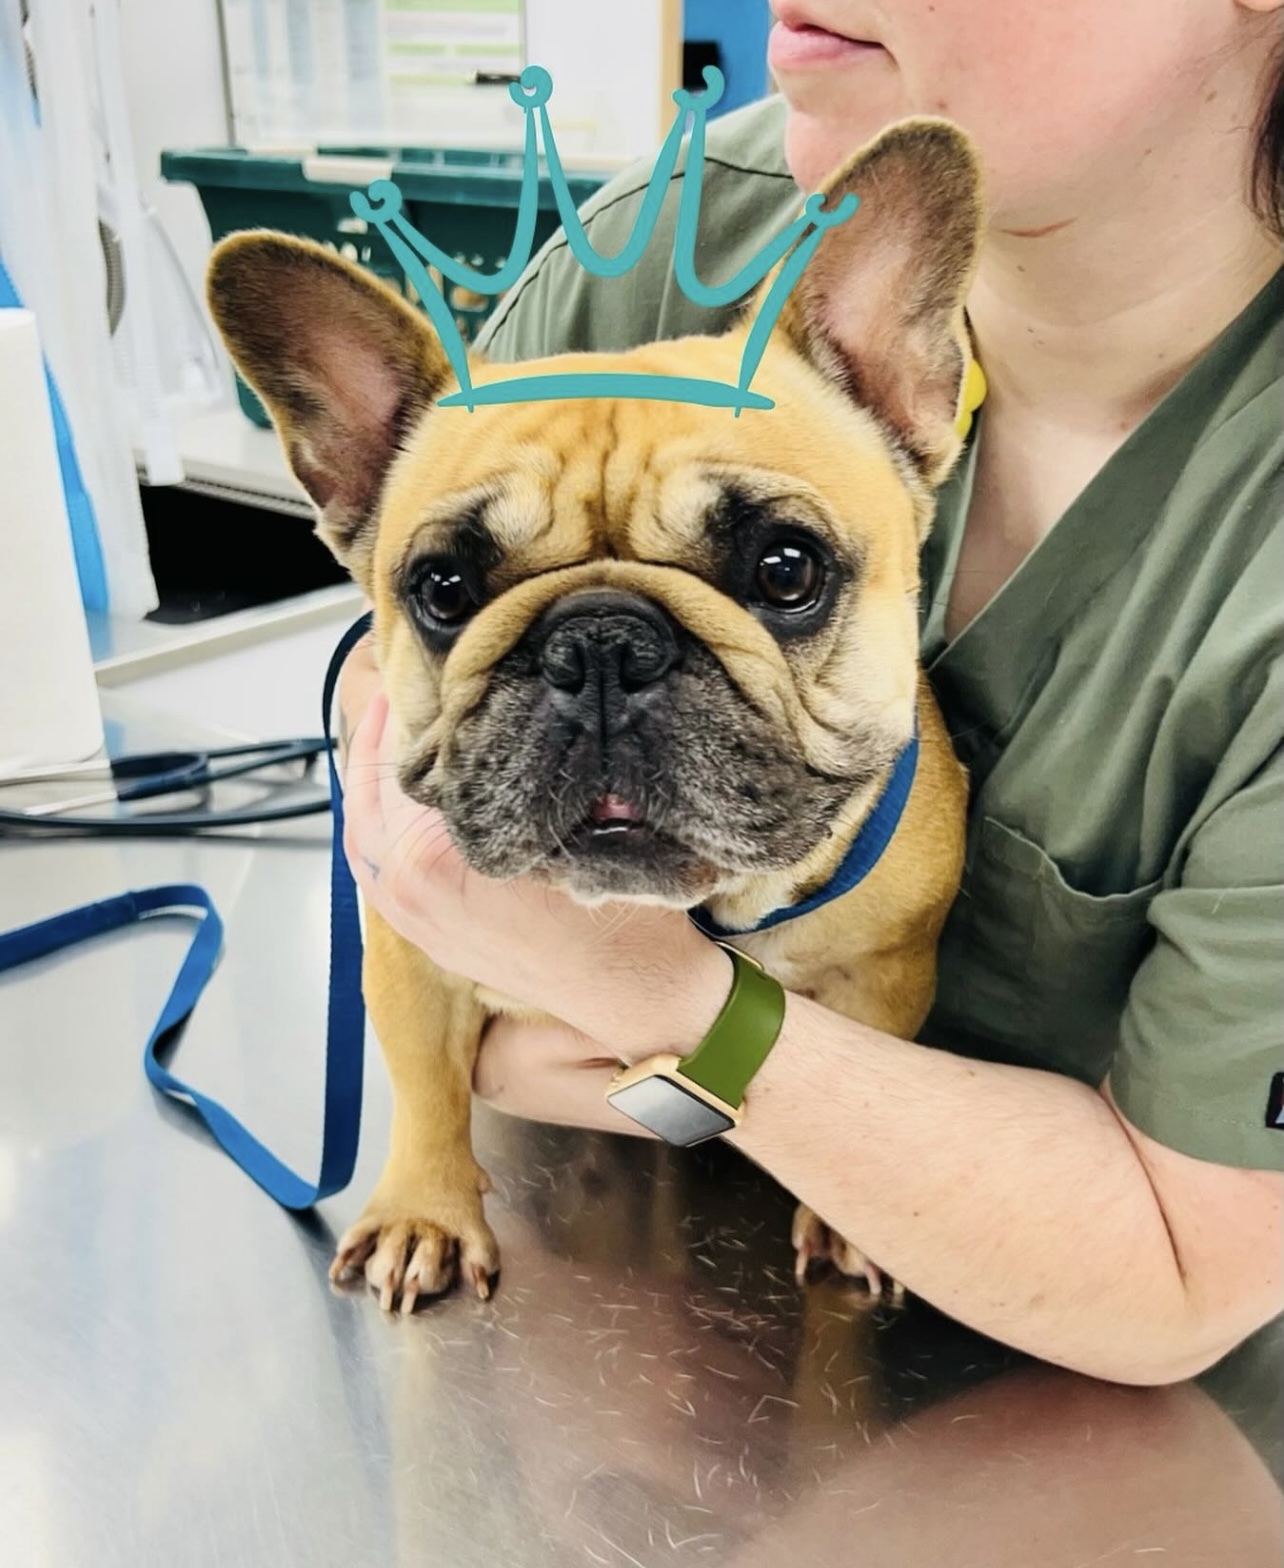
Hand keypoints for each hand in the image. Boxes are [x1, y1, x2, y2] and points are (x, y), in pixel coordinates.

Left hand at [337, 646, 733, 1075]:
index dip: (421, 704)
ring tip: (400, 728)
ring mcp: (406, 915)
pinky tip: (401, 794)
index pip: (408, 755)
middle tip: (412, 685)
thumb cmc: (615, 908)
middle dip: (390, 731)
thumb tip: (496, 705)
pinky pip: (373, 865)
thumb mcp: (575, 818)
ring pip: (363, 826)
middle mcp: (405, 884)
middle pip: (372, 785)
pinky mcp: (418, 933)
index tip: (434, 669)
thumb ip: (519, 768)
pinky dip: (378, 823)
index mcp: (433, 854)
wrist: (630, 991)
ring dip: (375, 776)